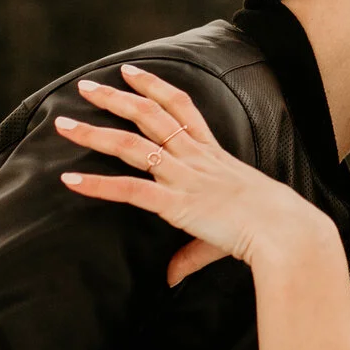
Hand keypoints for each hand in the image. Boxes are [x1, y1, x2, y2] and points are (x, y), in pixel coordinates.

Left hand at [56, 65, 330, 285]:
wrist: (285, 231)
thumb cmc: (269, 229)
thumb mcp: (226, 234)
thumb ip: (191, 254)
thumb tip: (171, 278)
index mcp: (213, 155)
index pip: (181, 108)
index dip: (154, 86)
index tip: (130, 71)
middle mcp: (196, 158)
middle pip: (150, 115)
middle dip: (115, 98)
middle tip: (83, 85)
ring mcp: (185, 178)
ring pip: (132, 145)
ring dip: (94, 132)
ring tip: (63, 123)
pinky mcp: (177, 203)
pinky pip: (130, 190)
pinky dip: (97, 185)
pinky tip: (69, 180)